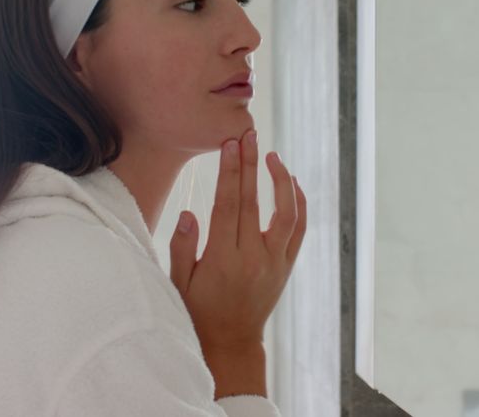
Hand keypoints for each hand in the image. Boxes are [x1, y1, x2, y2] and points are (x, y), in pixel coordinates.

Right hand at [168, 129, 306, 396]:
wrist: (230, 344)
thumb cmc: (197, 312)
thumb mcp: (178, 284)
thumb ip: (182, 248)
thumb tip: (189, 213)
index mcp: (222, 260)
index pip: (228, 206)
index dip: (230, 173)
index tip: (230, 145)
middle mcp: (253, 259)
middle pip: (254, 202)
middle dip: (250, 165)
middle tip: (248, 134)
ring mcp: (274, 262)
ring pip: (287, 215)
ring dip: (282, 182)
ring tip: (272, 156)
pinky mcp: (286, 267)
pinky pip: (299, 230)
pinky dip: (299, 205)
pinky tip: (292, 184)